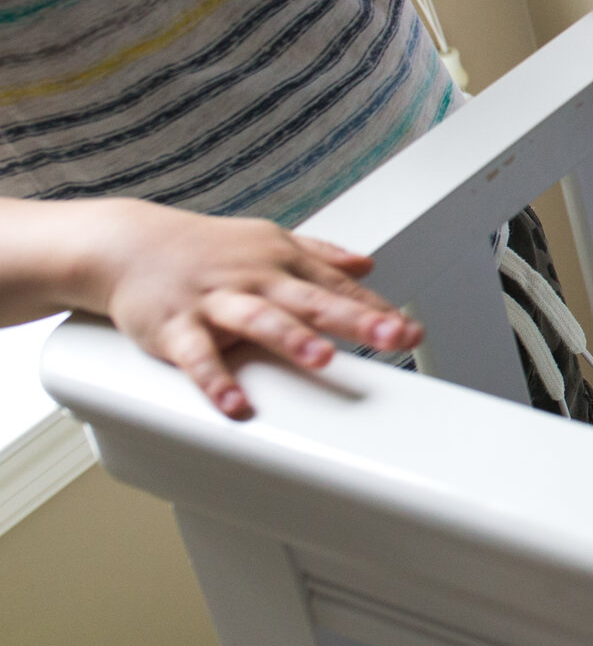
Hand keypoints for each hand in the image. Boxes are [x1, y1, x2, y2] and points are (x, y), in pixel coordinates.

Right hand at [77, 203, 420, 418]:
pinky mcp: (175, 327)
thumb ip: (321, 255)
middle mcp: (255, 279)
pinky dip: (216, 380)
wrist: (129, 244)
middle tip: (394, 338)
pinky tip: (236, 405)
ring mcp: (215, 302)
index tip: (411, 332)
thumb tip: (368, 264)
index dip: (377, 311)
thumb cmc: (205, 248)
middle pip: (312, 300)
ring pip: (259, 319)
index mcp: (282, 262)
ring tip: (324, 360)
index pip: (338, 288)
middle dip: (356, 319)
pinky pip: (197, 356)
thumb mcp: (269, 240)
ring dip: (292, 338)